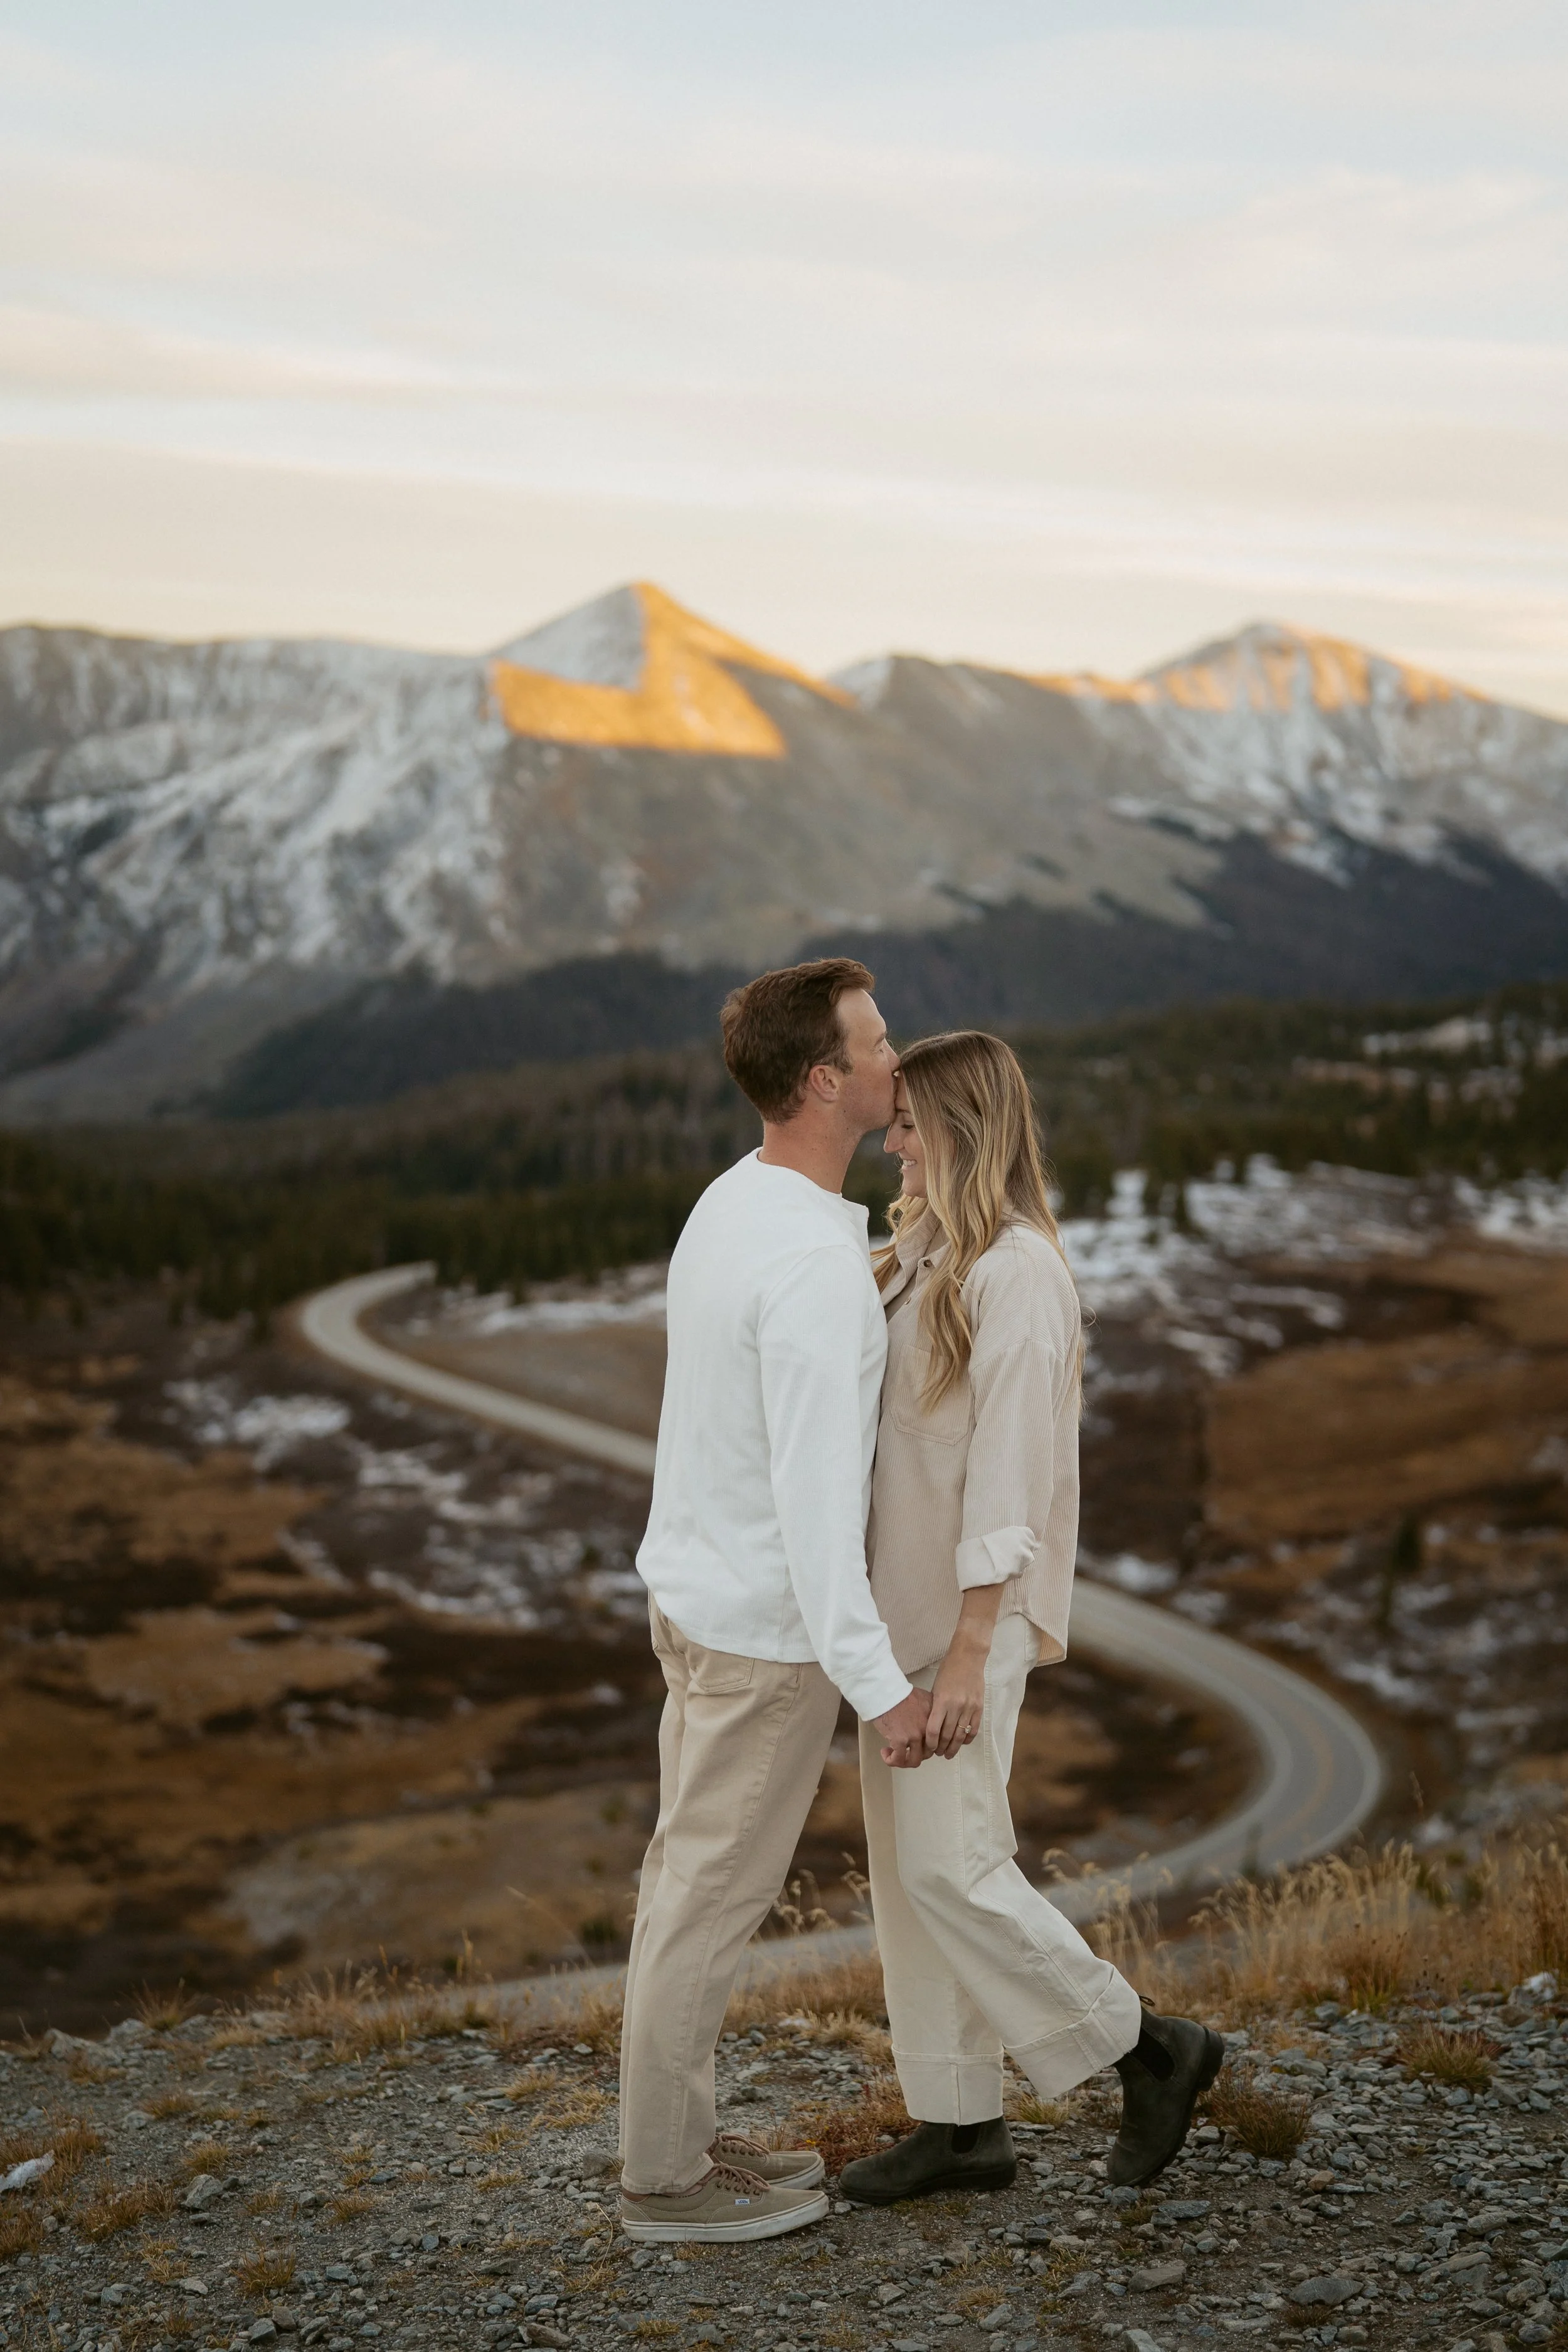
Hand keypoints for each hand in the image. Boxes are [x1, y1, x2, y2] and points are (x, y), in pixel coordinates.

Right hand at [874, 1687, 930, 1768]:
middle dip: (917, 1753)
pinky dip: (891, 1760)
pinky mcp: (901, 1740)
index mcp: (935, 1718)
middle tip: (906, 1749)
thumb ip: (930, 1713)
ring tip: (895, 1755)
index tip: (920, 1747)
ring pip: (916, 1760)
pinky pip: (899, 1759)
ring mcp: (915, 1735)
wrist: (884, 1691)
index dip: (930, 1747)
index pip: (940, 1740)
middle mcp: (929, 1728)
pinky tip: (885, 1753)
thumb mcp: (923, 1699)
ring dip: (905, 1761)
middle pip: (929, 1752)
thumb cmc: (899, 1693)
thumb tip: (928, 1724)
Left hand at [925, 1631, 988, 1758]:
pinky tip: (962, 1742)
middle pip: (947, 1736)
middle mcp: (956, 1706)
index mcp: (942, 1701)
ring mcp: (969, 1707)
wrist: (968, 1657)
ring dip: (954, 1747)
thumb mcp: (936, 1688)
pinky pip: (973, 1729)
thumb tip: (932, 1727)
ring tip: (949, 1753)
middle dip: (941, 1748)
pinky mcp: (979, 1707)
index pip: (933, 1730)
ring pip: (961, 1736)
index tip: (929, 1747)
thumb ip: (935, 1707)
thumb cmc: (948, 1670)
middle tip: (938, 1753)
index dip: (930, 1743)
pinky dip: (967, 1739)